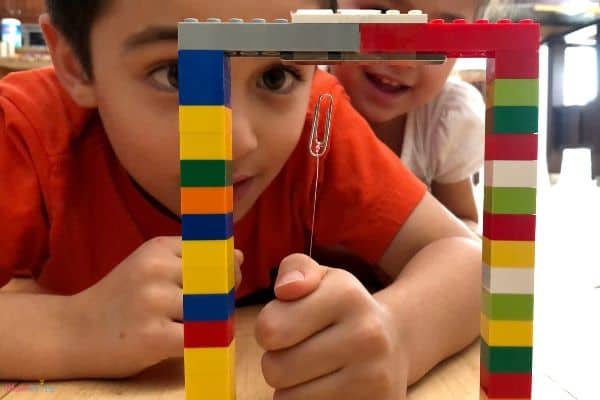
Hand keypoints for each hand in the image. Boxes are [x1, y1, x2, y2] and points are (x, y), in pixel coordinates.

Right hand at [71, 237, 243, 377]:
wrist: (72, 331)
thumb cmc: (120, 298)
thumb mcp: (151, 266)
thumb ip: (192, 259)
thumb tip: (238, 255)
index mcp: (159, 248)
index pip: (214, 251)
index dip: (226, 269)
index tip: (221, 283)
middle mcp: (156, 269)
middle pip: (217, 278)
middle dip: (224, 294)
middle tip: (212, 308)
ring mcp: (154, 302)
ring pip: (211, 307)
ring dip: (213, 320)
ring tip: (196, 325)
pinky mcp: (153, 335)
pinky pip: (199, 337)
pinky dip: (203, 342)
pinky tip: (189, 341)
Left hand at [255, 254, 407, 399]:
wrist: (395, 341)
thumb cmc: (343, 308)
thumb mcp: (322, 278)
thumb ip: (295, 269)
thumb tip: (286, 289)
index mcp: (347, 296)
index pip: (269, 329)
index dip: (268, 330)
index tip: (286, 327)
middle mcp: (366, 336)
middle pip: (276, 369)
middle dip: (278, 362)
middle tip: (300, 352)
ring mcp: (374, 378)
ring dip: (292, 389)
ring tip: (314, 371)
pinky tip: (328, 388)